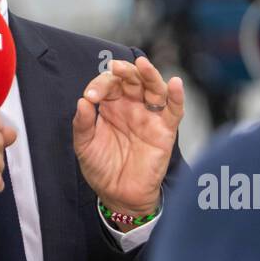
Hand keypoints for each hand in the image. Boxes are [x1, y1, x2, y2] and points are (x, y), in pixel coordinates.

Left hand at [72, 56, 182, 219]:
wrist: (118, 195)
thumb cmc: (101, 168)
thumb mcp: (84, 146)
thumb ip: (82, 124)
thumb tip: (82, 101)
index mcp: (111, 105)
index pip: (108, 84)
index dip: (100, 85)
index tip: (90, 97)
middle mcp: (131, 106)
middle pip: (133, 79)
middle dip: (125, 71)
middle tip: (116, 68)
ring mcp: (149, 116)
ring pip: (154, 89)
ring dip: (150, 75)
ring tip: (143, 65)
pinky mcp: (165, 130)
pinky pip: (174, 110)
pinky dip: (177, 96)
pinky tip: (175, 84)